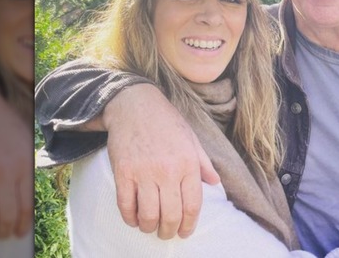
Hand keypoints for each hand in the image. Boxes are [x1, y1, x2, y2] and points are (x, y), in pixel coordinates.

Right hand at [0, 83, 32, 238]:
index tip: (19, 232)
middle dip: (4, 231)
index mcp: (23, 166)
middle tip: (2, 234)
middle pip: (5, 215)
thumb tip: (29, 195)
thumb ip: (29, 167)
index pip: (25, 206)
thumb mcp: (25, 142)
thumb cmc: (3, 125)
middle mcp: (3, 172)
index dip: (22, 225)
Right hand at [102, 83, 219, 239]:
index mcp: (188, 164)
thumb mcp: (191, 139)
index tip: (184, 232)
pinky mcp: (123, 172)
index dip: (189, 225)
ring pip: (148, 215)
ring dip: (149, 227)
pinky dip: (130, 218)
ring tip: (150, 227)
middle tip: (166, 233)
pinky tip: (134, 218)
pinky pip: (126, 205)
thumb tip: (215, 183)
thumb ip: (203, 163)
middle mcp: (168, 170)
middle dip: (169, 231)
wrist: (135, 105)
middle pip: (171, 215)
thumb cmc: (166, 122)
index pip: (192, 206)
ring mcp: (144, 172)